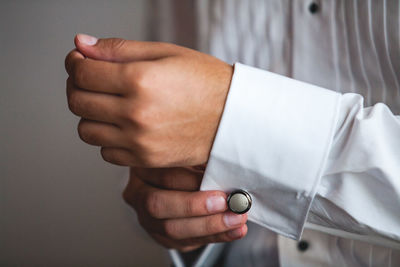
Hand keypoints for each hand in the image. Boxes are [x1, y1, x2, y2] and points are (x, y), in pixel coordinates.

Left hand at [65, 34, 232, 166]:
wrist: (235, 118)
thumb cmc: (206, 81)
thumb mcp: (166, 53)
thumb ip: (119, 49)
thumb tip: (80, 44)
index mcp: (140, 81)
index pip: (83, 73)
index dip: (74, 63)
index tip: (80, 60)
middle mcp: (136, 114)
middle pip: (78, 102)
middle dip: (77, 86)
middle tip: (91, 79)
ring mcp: (140, 141)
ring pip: (86, 130)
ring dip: (90, 114)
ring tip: (109, 104)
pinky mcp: (146, 159)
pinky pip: (106, 153)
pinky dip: (107, 139)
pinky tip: (123, 126)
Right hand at [123, 167, 247, 251]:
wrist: (182, 181)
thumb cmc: (187, 164)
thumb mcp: (191, 155)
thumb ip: (202, 160)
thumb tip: (224, 166)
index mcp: (143, 168)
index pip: (163, 175)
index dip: (192, 181)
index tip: (217, 184)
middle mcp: (138, 194)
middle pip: (159, 205)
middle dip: (196, 207)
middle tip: (225, 204)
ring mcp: (146, 218)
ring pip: (171, 229)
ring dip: (209, 226)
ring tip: (235, 220)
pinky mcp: (160, 236)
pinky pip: (185, 242)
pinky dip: (214, 237)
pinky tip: (233, 231)